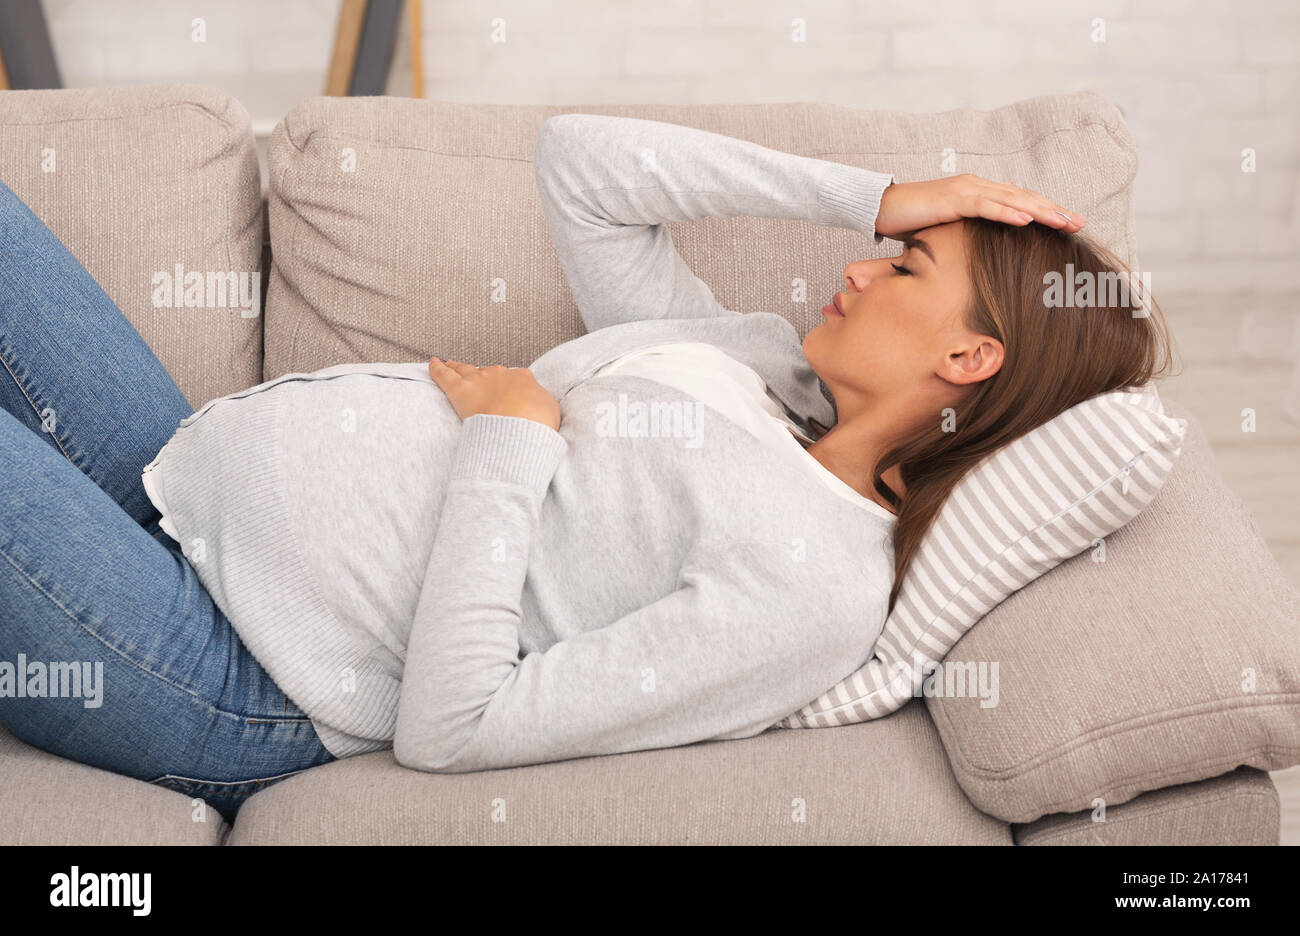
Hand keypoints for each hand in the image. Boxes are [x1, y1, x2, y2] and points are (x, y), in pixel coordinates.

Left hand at [428, 357, 560, 430]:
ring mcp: (479, 380)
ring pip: (464, 369)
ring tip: (449, 363)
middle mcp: (500, 375)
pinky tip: (432, 363)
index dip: (510, 387)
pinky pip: (444, 375)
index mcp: (523, 379)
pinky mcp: (460, 390)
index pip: (515, 379)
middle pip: (489, 373)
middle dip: (484, 378)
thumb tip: (538, 408)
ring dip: (457, 366)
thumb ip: (541, 405)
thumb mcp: (550, 412)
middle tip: (480, 384)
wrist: (521, 427)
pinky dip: (436, 368)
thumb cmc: (537, 423)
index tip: (509, 393)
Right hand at [874, 174, 1085, 239]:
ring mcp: (966, 190)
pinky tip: (1027, 220)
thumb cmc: (909, 219)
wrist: (879, 207)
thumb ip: (968, 227)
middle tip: (1080, 223)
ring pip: (1012, 200)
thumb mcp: (947, 225)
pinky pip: (986, 207)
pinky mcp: (953, 199)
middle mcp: (977, 186)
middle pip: (1024, 198)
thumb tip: (985, 240)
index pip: (1019, 201)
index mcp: (977, 193)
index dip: (1045, 211)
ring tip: (1065, 222)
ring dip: (1041, 211)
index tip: (1069, 224)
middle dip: (1054, 210)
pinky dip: (1008, 213)